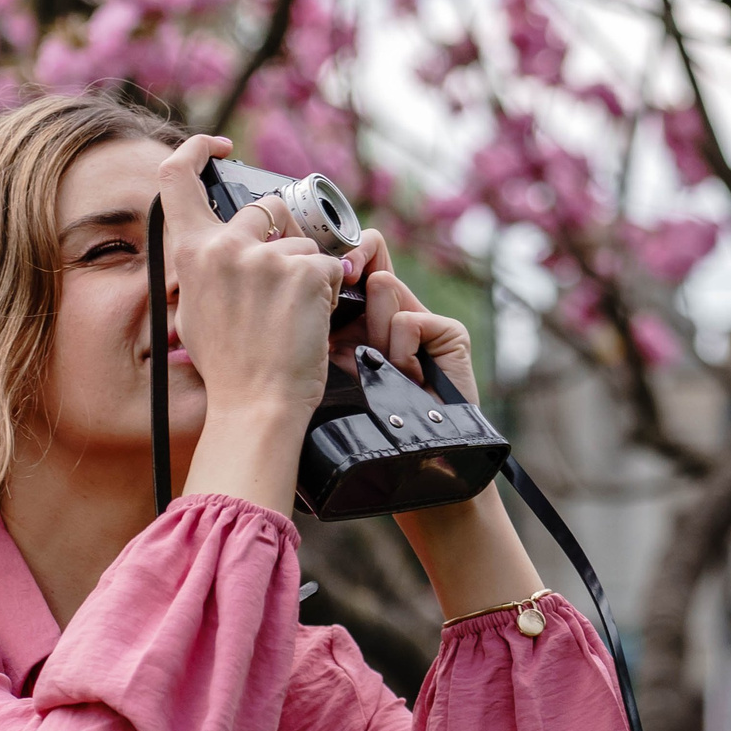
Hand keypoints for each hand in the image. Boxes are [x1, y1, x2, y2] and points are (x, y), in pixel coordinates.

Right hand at [159, 136, 342, 509]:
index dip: (196, 149)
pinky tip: (312, 321)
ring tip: (293, 318)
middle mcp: (226, 246)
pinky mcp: (305, 273)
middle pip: (267, 209)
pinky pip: (329, 266)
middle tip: (285, 284)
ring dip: (307, 272)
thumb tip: (225, 242)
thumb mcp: (195, 308)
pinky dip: (329, 290)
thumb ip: (208, 267)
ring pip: (303, 244)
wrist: (257, 404)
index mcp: (191, 253)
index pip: (176, 177)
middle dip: (284, 237)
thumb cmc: (229, 366)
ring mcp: (267, 258)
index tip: (218, 146)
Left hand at [330, 230, 538, 616]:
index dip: (334, 260)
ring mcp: (423, 322)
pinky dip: (400, 350)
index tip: (316, 266)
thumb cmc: (358, 432)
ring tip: (379, 368)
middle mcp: (390, 315)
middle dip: (349, 293)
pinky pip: (411, 320)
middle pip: (366, 267)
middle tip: (345, 329)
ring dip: (372, 331)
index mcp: (359, 322)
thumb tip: (281, 294)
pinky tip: (404, 377)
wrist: (409, 470)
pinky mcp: (449, 334)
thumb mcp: (325, 375)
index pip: (348, 268)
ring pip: (385, 290)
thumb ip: (314, 336)